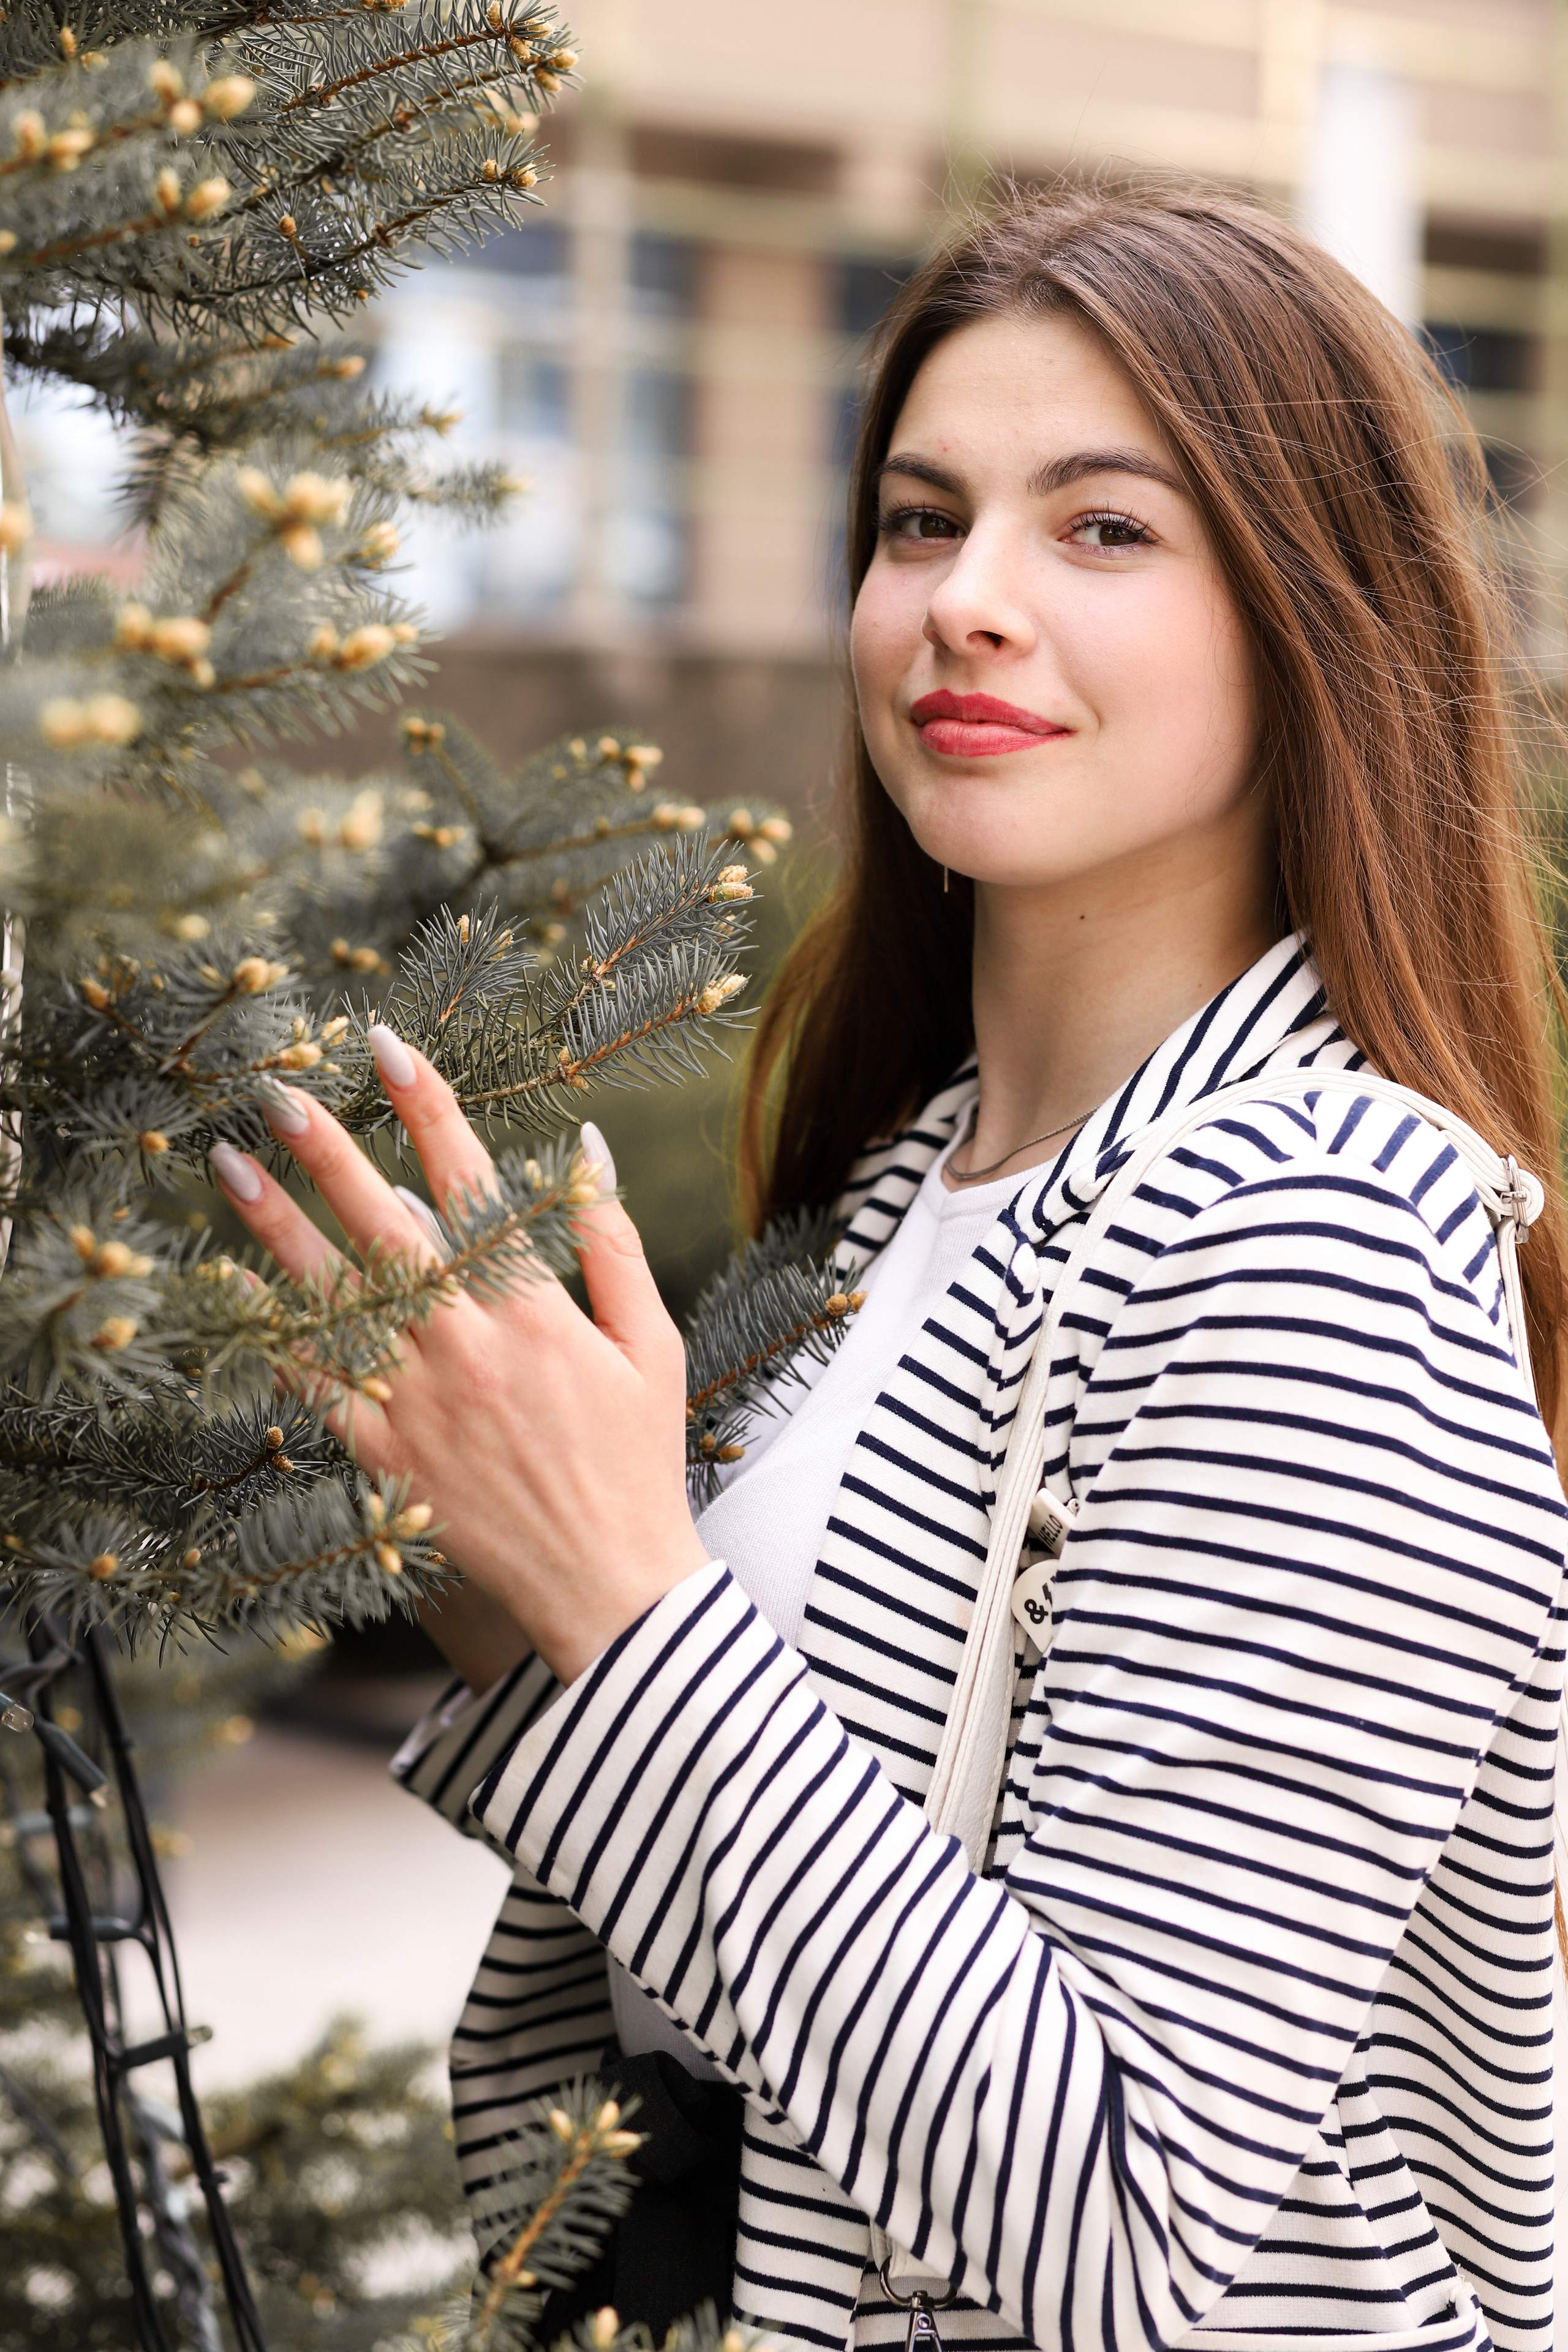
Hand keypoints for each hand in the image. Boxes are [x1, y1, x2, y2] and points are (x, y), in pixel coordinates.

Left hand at [210, 1027, 709, 1686]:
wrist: (609, 1585)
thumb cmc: (637, 1458)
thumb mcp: (650, 1341)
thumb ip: (612, 1239)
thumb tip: (584, 1143)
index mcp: (536, 1310)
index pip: (471, 1181)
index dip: (427, 1107)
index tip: (387, 1046)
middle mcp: (467, 1346)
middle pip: (383, 1226)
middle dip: (327, 1150)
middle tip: (277, 1090)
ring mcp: (416, 1402)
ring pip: (332, 1296)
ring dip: (275, 1225)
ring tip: (227, 1162)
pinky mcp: (383, 1454)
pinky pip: (312, 1384)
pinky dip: (271, 1330)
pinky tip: (231, 1282)